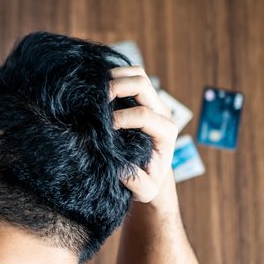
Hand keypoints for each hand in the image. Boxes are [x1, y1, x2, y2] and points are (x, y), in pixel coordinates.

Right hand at [108, 66, 178, 203]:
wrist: (151, 170)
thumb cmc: (147, 180)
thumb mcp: (145, 190)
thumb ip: (137, 184)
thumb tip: (120, 168)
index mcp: (166, 133)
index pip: (144, 115)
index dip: (122, 118)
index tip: (105, 128)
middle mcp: (162, 112)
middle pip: (142, 85)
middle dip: (118, 87)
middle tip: (98, 99)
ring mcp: (152, 101)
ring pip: (138, 73)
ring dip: (116, 76)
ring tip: (98, 90)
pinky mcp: (141, 97)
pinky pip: (130, 75)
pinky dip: (114, 75)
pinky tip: (99, 88)